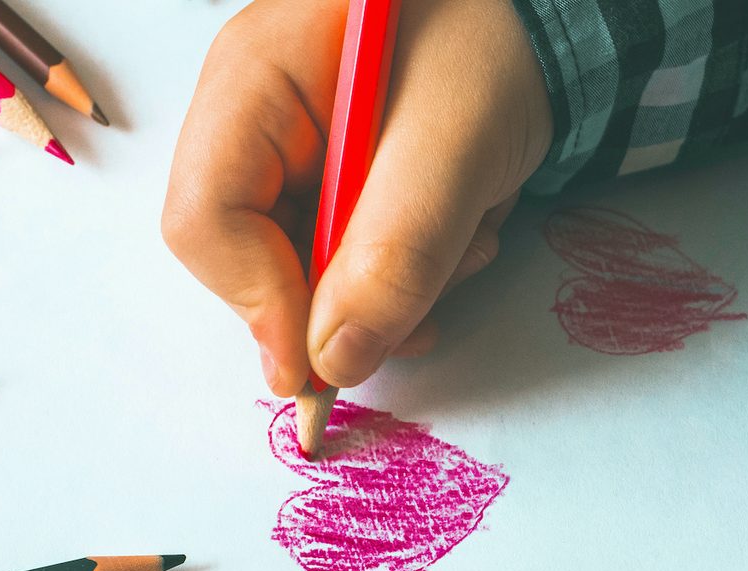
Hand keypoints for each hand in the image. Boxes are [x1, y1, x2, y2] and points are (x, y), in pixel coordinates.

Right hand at [163, 0, 551, 395]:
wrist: (543, 26)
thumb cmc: (498, 43)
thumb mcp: (455, 146)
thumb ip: (394, 257)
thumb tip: (334, 359)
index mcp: (254, 83)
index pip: (204, 219)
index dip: (257, 302)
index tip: (323, 360)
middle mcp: (256, 129)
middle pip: (248, 263)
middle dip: (339, 306)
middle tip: (418, 314)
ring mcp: (291, 167)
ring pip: (302, 285)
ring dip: (387, 300)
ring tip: (460, 251)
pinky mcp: (329, 198)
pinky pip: (341, 278)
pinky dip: (400, 287)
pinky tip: (451, 247)